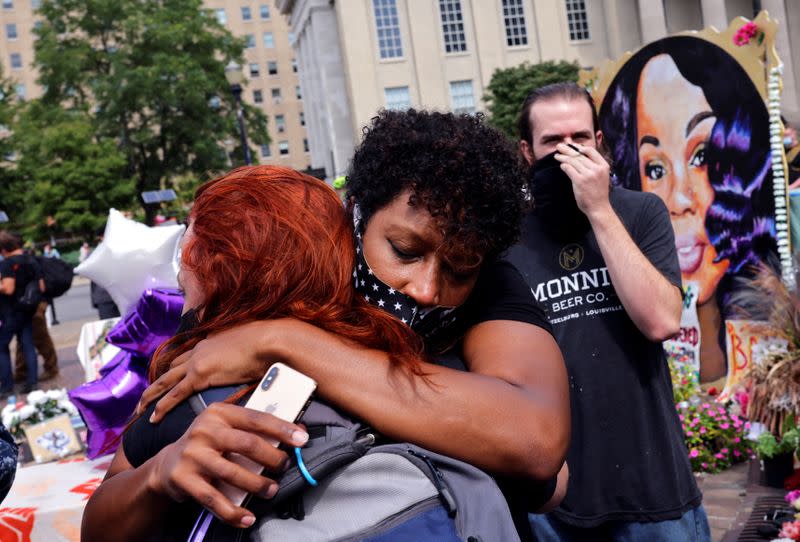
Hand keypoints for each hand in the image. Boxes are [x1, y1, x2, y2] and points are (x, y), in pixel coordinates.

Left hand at [137, 320, 283, 422]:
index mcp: (210, 342)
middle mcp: (198, 350)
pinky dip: (162, 406)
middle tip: (144, 398)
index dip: (175, 371)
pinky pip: (175, 394)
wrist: (268, 340)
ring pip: (165, 381)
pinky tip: (153, 418)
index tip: (167, 381)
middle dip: (156, 384)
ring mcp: (197, 362)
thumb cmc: (267, 343)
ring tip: (139, 410)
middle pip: (170, 369)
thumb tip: (250, 362)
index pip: (187, 358)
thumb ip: (243, 354)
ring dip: (150, 396)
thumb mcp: (250, 346)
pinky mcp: (199, 375)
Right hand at [148, 402, 308, 527]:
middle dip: (272, 458)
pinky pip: (213, 499)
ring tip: (271, 489)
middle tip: (284, 466)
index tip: (302, 439)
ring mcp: (192, 455)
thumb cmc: (209, 444)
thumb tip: (296, 430)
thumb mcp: (227, 428)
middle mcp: (204, 430)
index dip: (282, 428)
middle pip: (247, 444)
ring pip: (233, 473)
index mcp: (218, 413)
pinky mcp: (183, 479)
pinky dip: (233, 511)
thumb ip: (254, 429)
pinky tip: (247, 517)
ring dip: (257, 485)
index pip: (256, 418)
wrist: (168, 465)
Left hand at [554, 142, 611, 218]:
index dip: (580, 147)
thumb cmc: (598, 193)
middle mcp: (597, 168)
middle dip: (567, 149)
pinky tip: (561, 165)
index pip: (591, 151)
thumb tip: (580, 155)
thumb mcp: (601, 176)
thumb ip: (594, 166)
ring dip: (563, 157)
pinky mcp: (580, 181)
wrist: (599, 207)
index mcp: (603, 166)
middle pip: (579, 155)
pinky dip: (564, 166)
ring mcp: (588, 175)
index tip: (572, 146)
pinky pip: (569, 169)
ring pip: (573, 161)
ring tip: (556, 156)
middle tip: (559, 146)